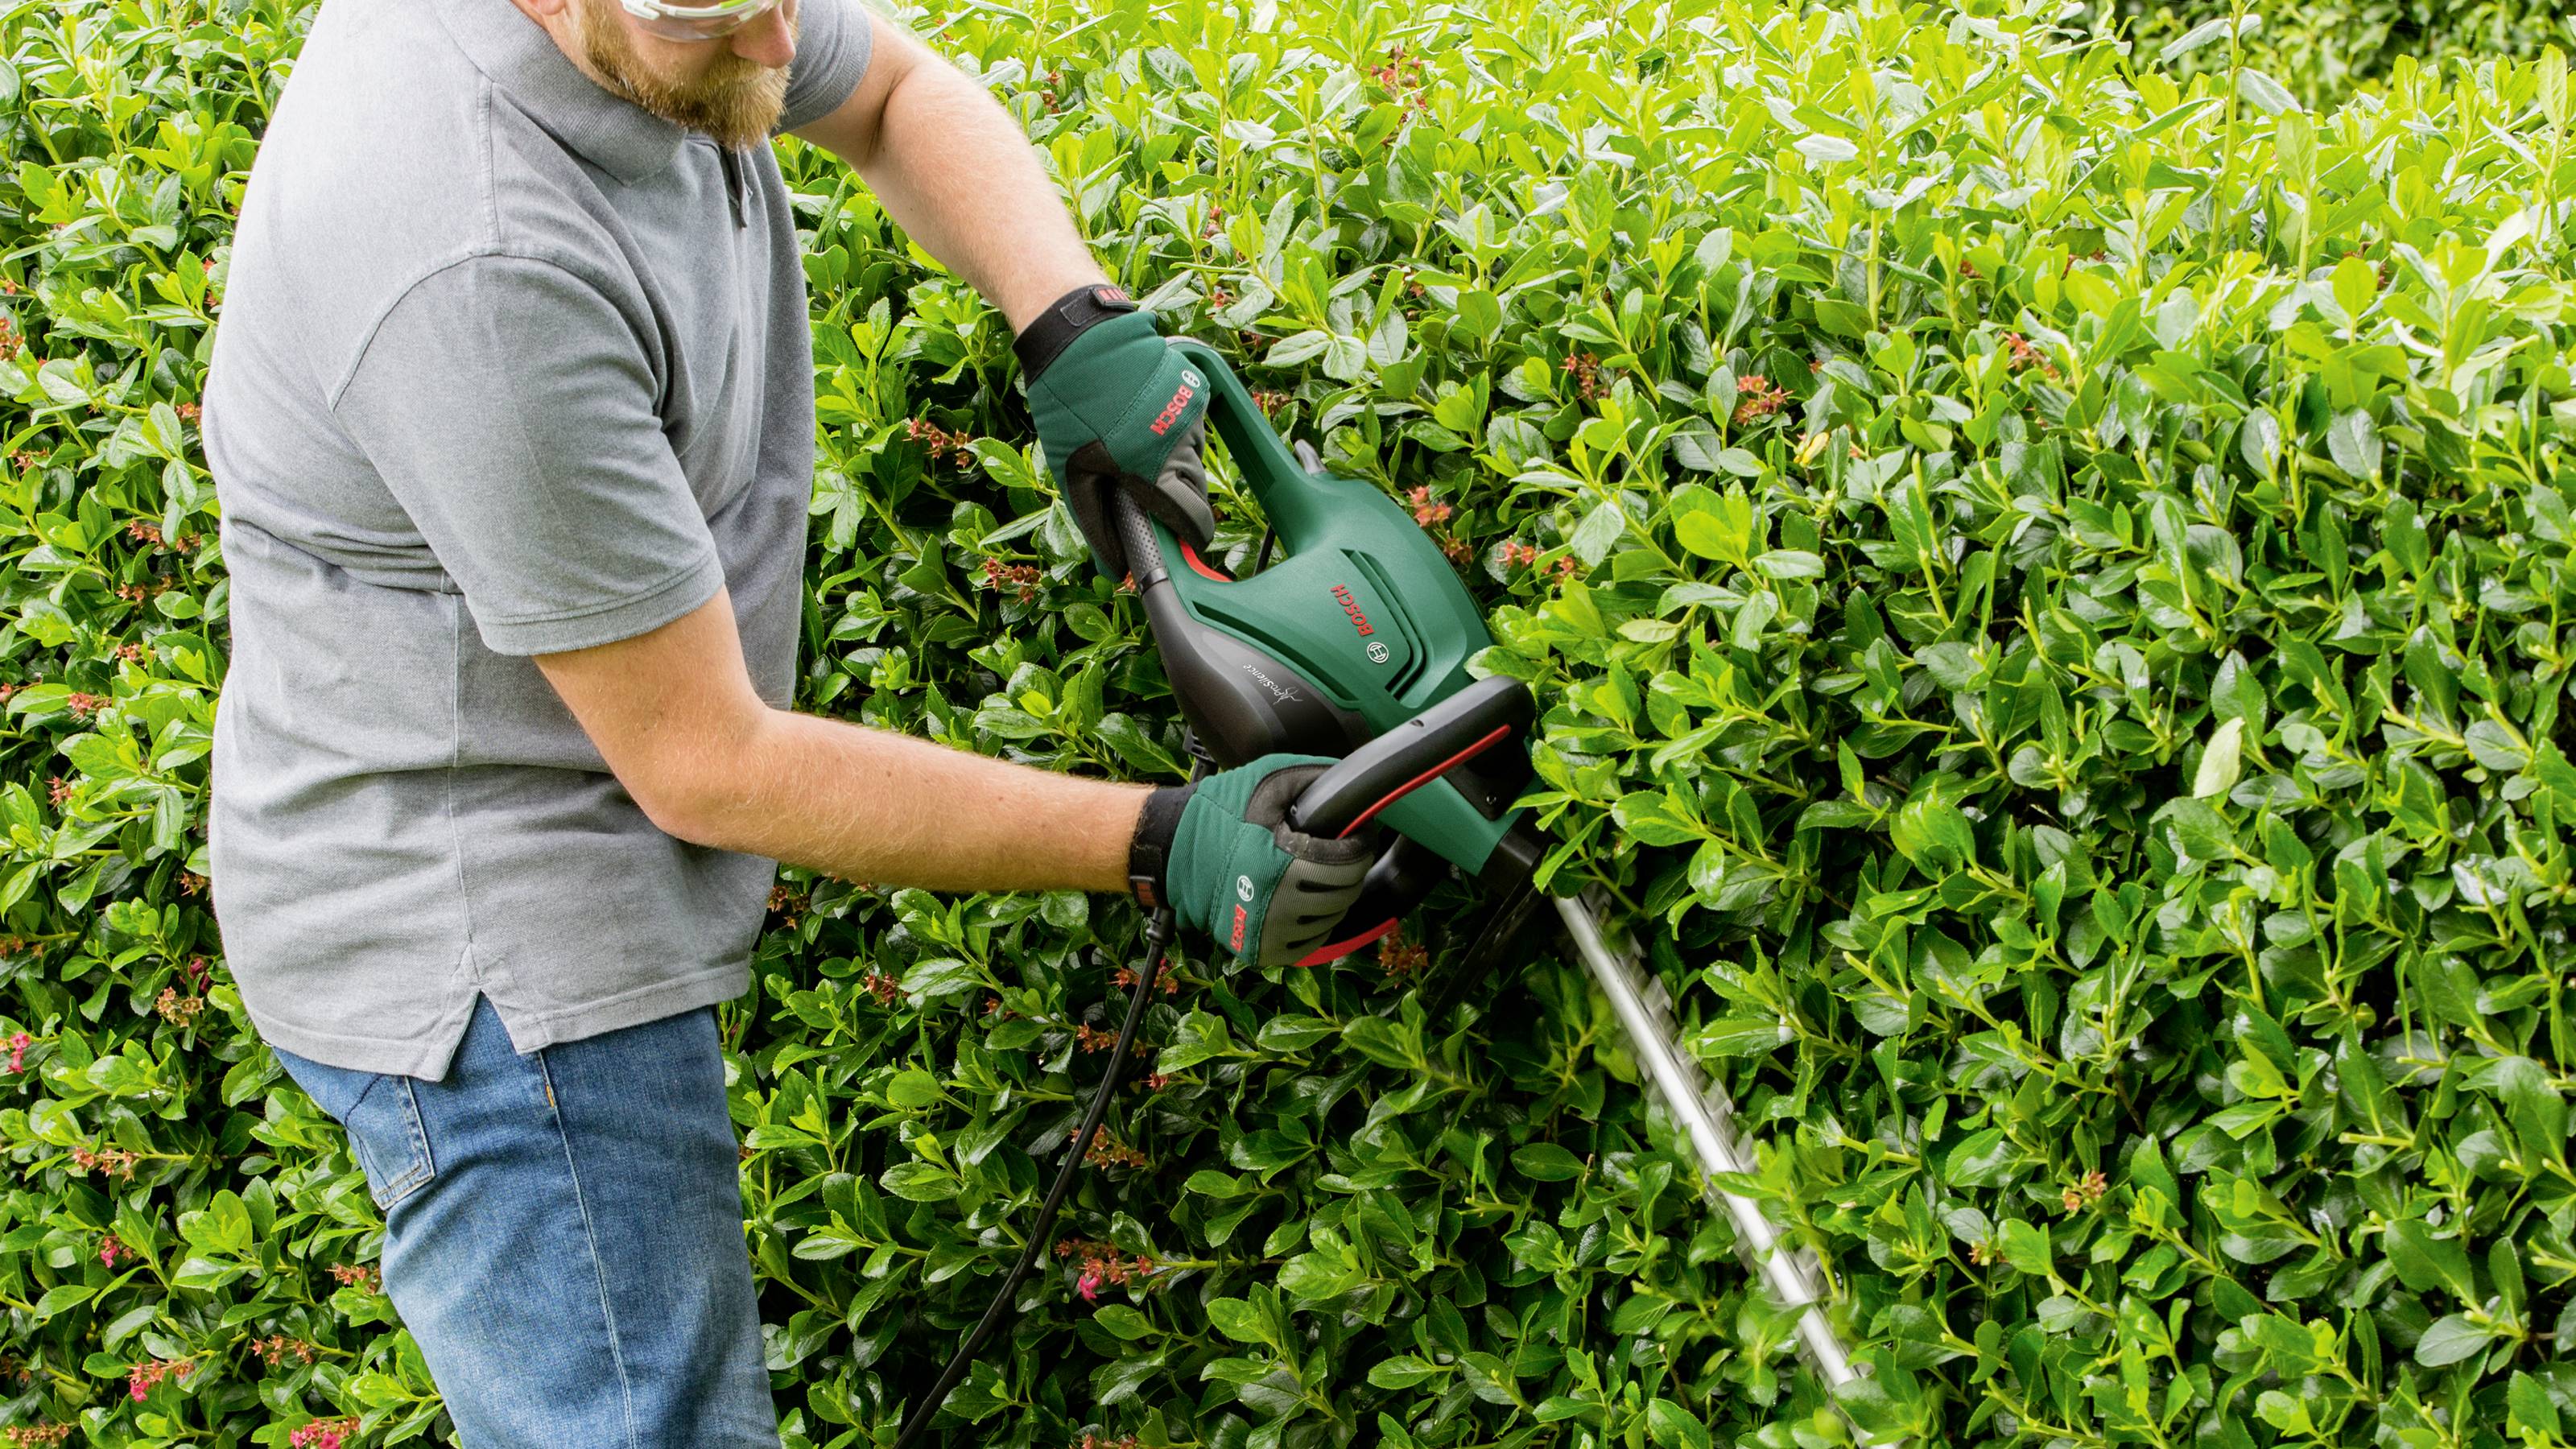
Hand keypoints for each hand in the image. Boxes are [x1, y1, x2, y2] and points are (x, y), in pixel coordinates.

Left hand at [1014, 282, 1213, 579]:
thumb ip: (1096, 525)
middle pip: (1198, 492)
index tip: (1189, 543)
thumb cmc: (1068, 409)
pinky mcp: (1195, 389)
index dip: (1194, 536)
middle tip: (1150, 498)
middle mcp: (1180, 443)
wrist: (1079, 339)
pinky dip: (1177, 434)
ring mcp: (1191, 414)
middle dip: (1181, 502)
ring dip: (1177, 466)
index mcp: (1151, 469)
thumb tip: (1115, 571)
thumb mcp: (1071, 473)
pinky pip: (1195, 427)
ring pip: (1196, 459)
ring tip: (1137, 450)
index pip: (1195, 520)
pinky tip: (1146, 423)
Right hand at [1129, 755, 1375, 967]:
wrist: (1171, 851)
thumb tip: (1356, 789)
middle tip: (1336, 853)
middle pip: (1346, 893)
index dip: (1361, 845)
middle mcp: (1279, 905)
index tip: (1358, 835)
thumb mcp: (1269, 779)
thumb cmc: (1221, 813)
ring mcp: (1269, 932)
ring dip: (1333, 895)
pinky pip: (1310, 942)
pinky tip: (1303, 899)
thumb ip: (1317, 778)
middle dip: (1348, 870)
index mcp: (1284, 863)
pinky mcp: (1260, 950)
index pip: (1350, 864)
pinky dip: (1315, 921)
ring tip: (1316, 873)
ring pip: (1332, 919)